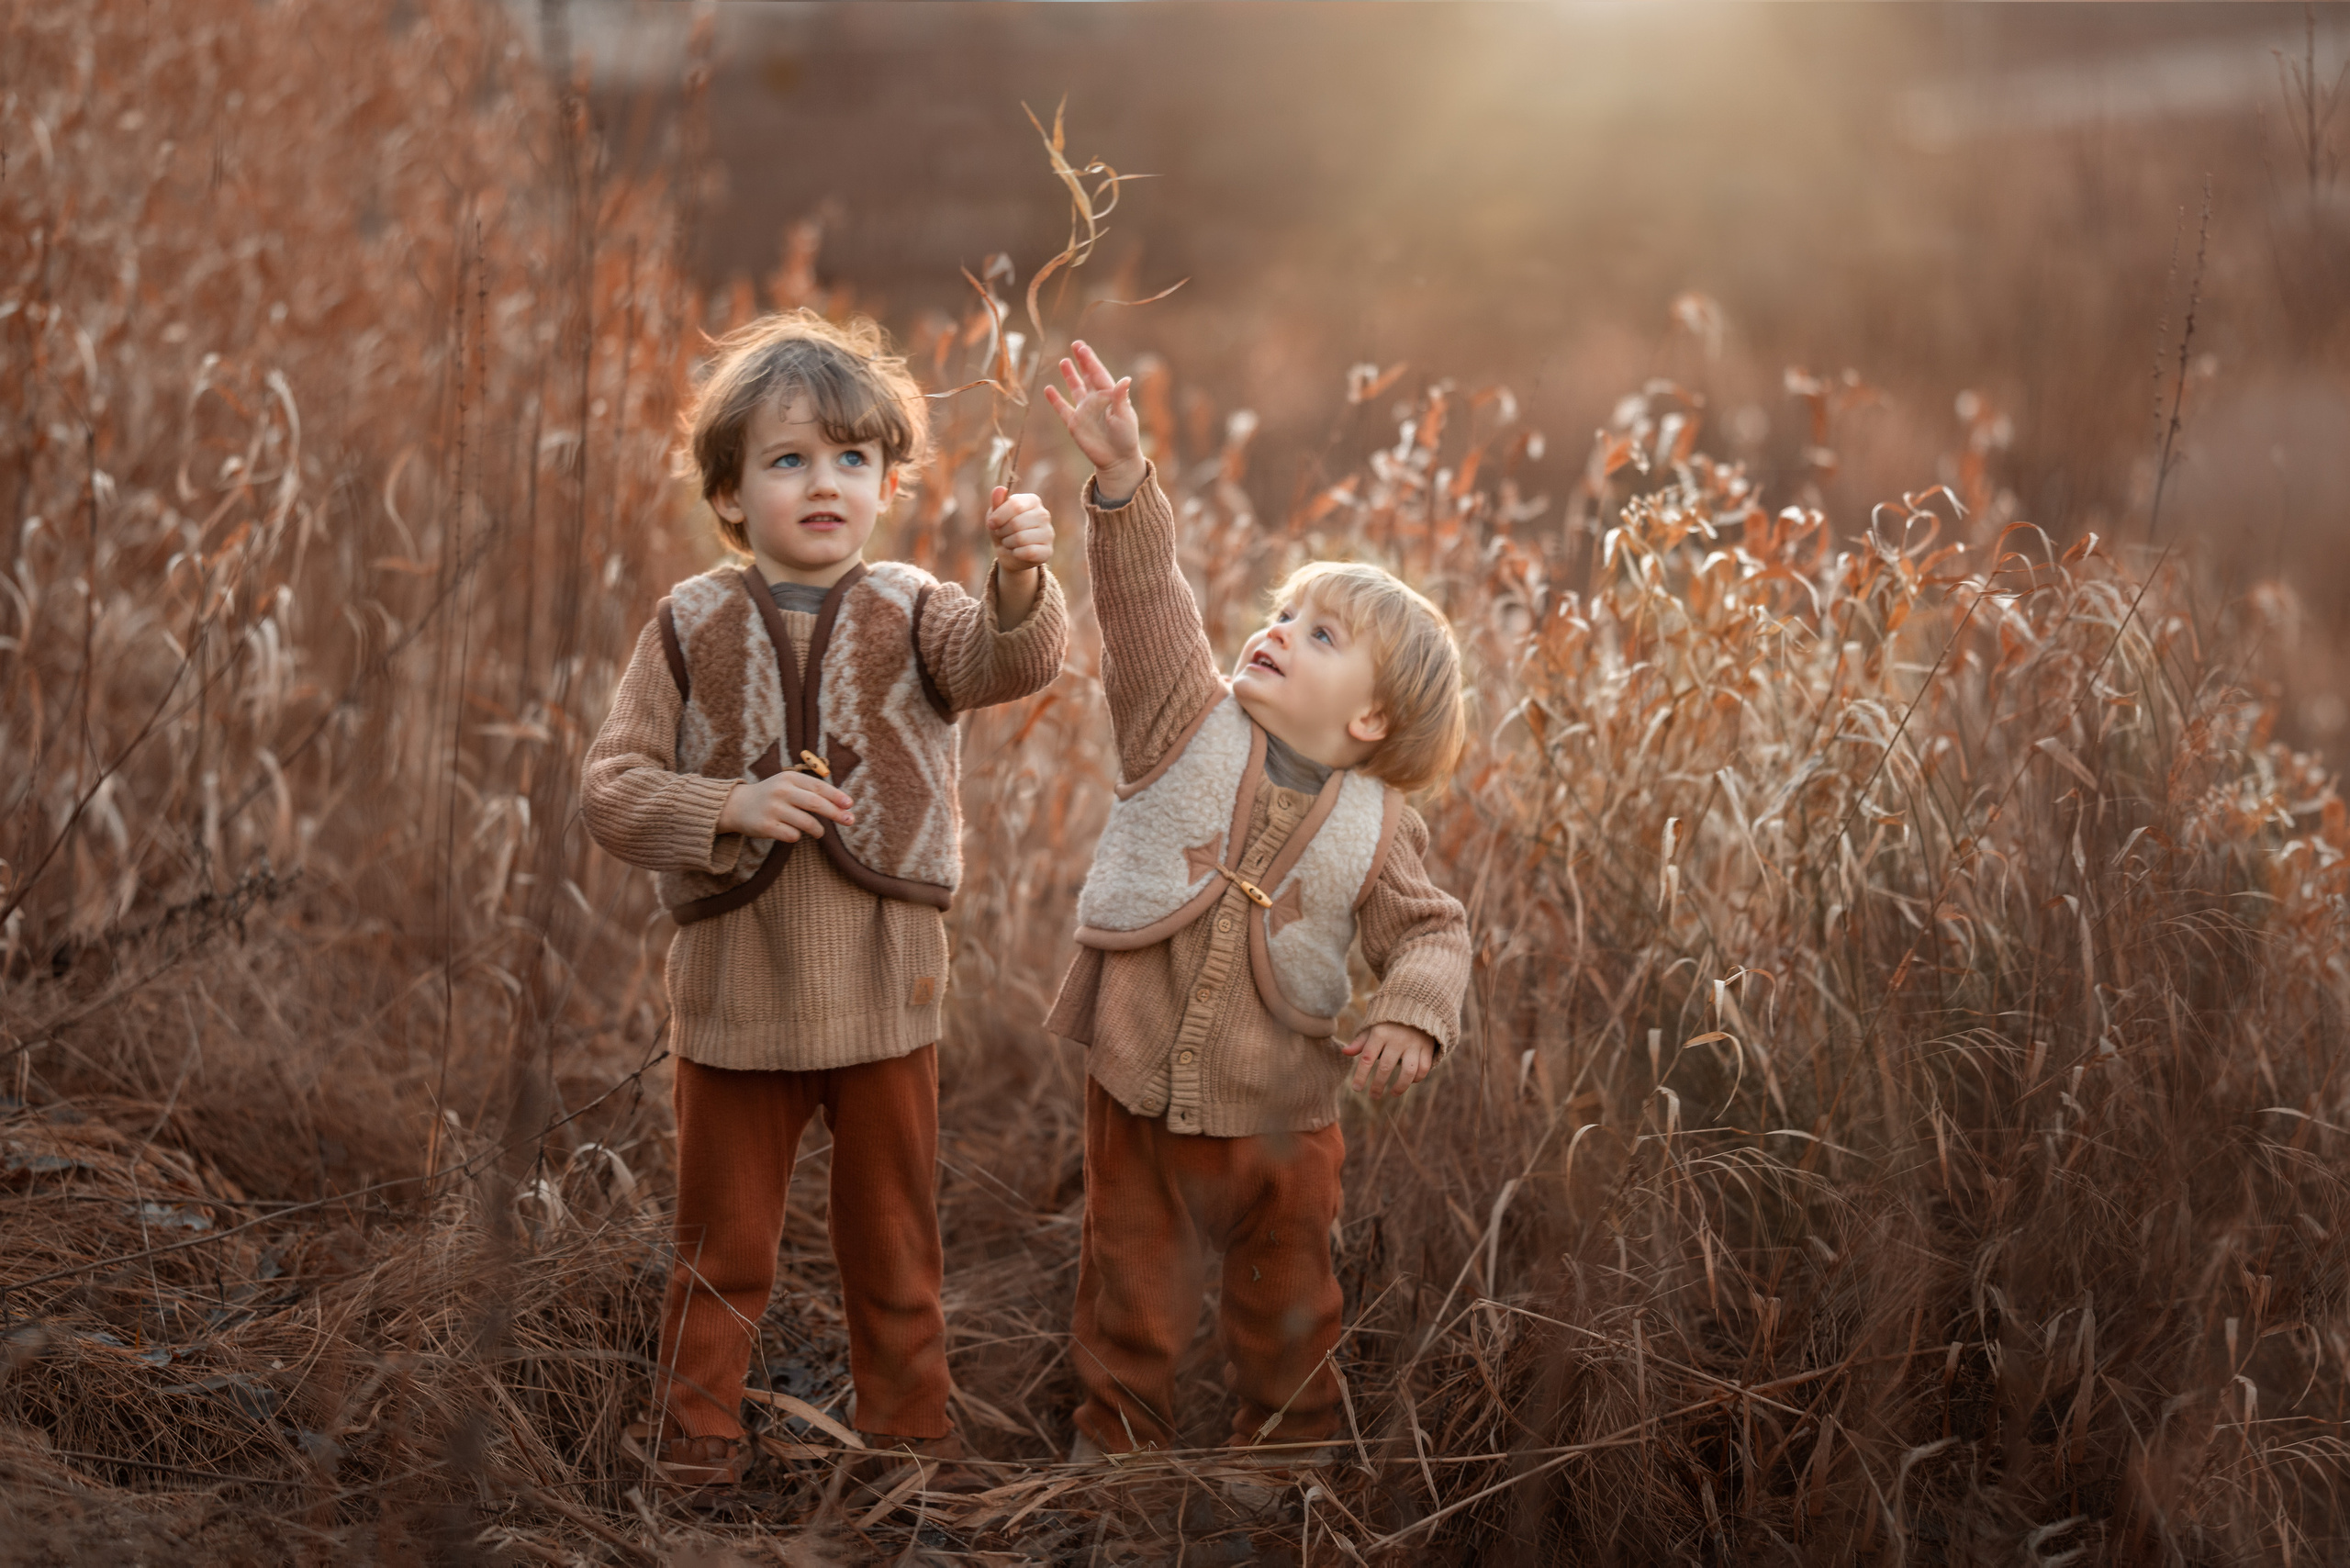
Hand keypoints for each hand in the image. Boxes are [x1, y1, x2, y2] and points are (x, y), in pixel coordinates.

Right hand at [715, 770, 853, 843]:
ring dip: (818, 830)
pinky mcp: (766, 826)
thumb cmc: (772, 796)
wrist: (737, 806)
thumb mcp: (788, 785)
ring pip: (806, 822)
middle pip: (815, 803)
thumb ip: (812, 791)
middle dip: (835, 813)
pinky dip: (798, 836)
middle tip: (849, 821)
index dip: (836, 796)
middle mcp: (781, 791)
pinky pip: (792, 835)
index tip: (850, 805)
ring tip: (819, 832)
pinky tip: (793, 833)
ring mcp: (772, 809)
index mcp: (789, 778)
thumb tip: (844, 805)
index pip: (818, 786)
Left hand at [986, 486, 1053, 568]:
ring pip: (1021, 539)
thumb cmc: (1003, 529)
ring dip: (1008, 543)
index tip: (991, 524)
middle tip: (1002, 534)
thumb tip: (999, 489)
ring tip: (1009, 542)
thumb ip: (997, 502)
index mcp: (1032, 501)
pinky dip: (1016, 553)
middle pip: (1016, 523)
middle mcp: (1044, 514)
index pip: (1015, 504)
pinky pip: (1028, 552)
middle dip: (1003, 532)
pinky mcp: (1048, 551)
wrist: (1009, 553)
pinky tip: (1017, 552)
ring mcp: (1048, 533)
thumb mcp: (996, 515)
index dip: (999, 516)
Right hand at [1041, 339, 1145, 501]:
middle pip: (1087, 376)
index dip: (1090, 360)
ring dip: (1070, 375)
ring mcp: (1084, 410)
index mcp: (1109, 395)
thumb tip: (1125, 379)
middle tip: (1076, 344)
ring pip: (1075, 388)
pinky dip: (1055, 399)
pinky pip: (1062, 408)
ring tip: (1064, 361)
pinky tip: (1049, 389)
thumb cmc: (1126, 438)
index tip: (1082, 347)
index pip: (1098, 373)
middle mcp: (1095, 400)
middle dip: (1082, 361)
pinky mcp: (1074, 423)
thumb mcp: (1125, 416)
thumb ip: (1121, 398)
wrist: (1117, 459)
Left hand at [1342, 1022, 1435, 1099]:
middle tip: (1373, 1096)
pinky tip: (1409, 1082)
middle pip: (1386, 1067)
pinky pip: (1424, 1068)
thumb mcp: (1373, 1029)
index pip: (1367, 1058)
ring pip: (1408, 1071)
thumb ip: (1360, 1042)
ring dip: (1400, 1086)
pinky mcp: (1427, 1048)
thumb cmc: (1388, 1024)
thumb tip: (1345, 1052)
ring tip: (1392, 1094)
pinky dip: (1417, 1078)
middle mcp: (1397, 1039)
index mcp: (1380, 1033)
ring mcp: (1413, 1044)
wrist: (1417, 1008)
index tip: (1356, 1089)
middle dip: (1378, 1085)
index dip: (1361, 1075)